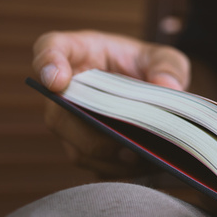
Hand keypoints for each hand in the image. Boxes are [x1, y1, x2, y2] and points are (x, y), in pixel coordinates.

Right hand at [32, 30, 190, 177]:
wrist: (150, 92)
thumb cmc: (149, 66)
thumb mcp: (164, 57)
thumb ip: (168, 66)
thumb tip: (168, 88)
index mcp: (77, 52)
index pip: (49, 49)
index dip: (48, 64)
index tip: (57, 80)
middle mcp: (63, 92)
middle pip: (60, 115)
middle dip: (96, 128)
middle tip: (129, 134)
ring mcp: (70, 125)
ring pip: (79, 148)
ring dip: (113, 153)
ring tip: (148, 152)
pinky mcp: (86, 151)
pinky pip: (97, 166)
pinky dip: (124, 167)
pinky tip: (151, 163)